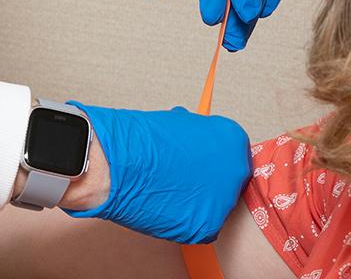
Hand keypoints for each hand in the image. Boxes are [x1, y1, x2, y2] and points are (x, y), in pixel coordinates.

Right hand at [62, 102, 251, 243]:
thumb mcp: (178, 125)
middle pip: (229, 181)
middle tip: (185, 180)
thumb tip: (198, 147)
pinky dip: (186, 220)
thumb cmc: (140, 141)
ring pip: (215, 206)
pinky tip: (168, 205)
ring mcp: (223, 200)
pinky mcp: (206, 226)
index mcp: (232, 139)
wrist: (116, 164)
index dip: (213, 159)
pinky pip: (202, 226)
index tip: (202, 164)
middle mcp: (235, 169)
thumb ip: (198, 138)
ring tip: (171, 191)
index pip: (234, 153)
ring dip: (197, 202)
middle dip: (209, 181)